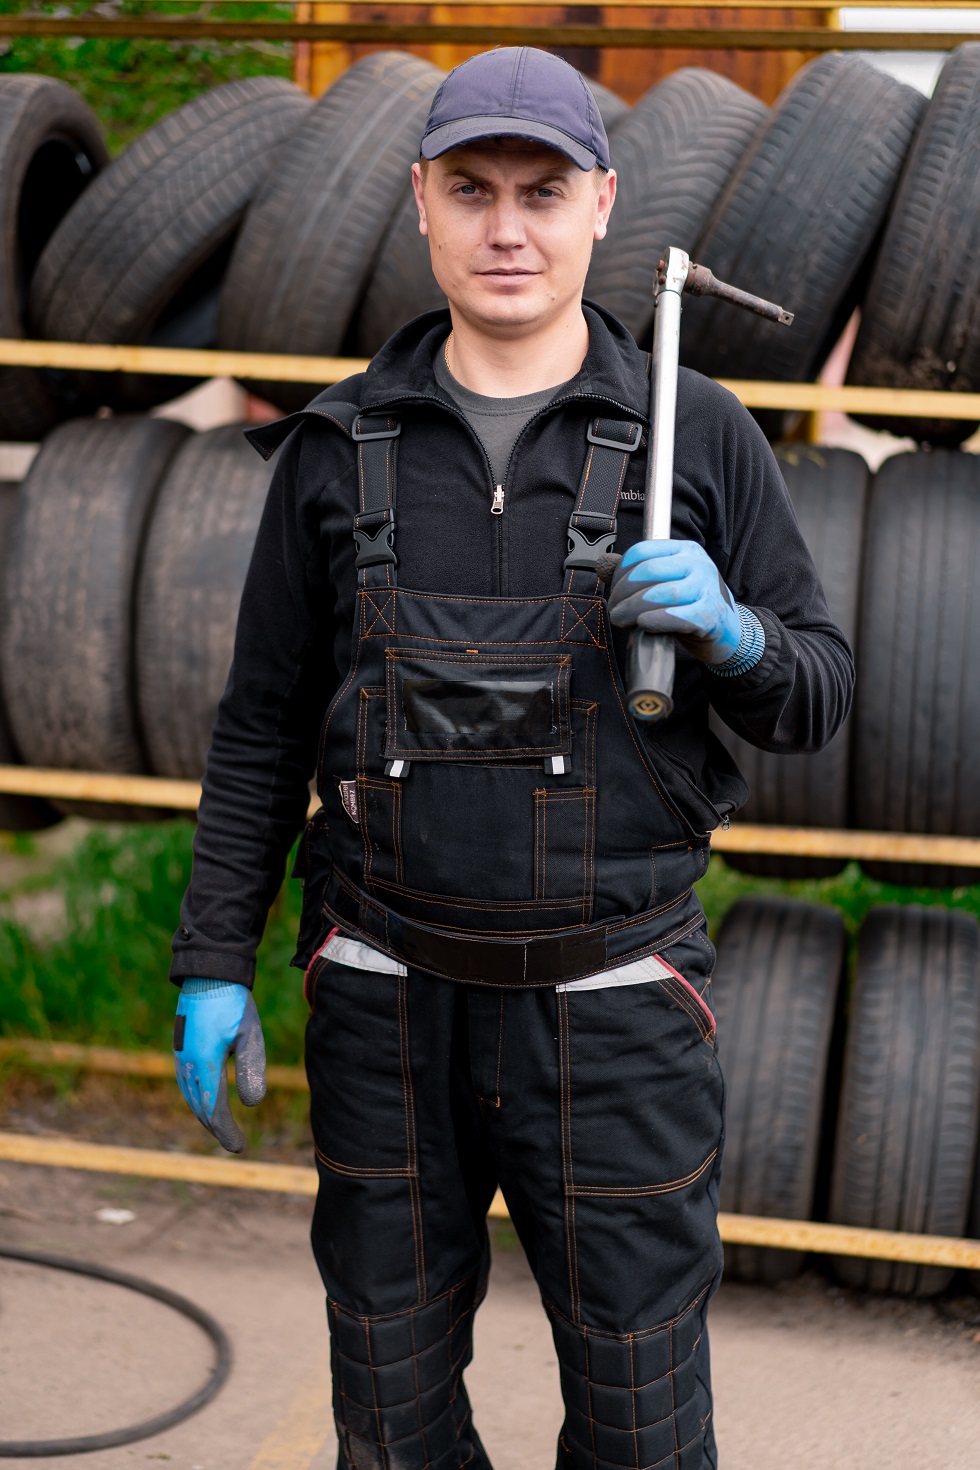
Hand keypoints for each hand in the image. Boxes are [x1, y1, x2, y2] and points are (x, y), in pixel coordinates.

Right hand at [173, 978, 266, 1152]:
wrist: (209, 975)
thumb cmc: (233, 1003)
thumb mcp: (250, 1034)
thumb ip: (251, 1068)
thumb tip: (252, 1104)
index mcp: (205, 1063)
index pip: (214, 1109)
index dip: (226, 1132)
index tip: (239, 1147)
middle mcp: (188, 1064)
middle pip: (201, 1107)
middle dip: (217, 1128)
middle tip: (234, 1143)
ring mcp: (181, 1057)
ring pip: (191, 1097)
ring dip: (205, 1115)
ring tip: (221, 1127)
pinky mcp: (181, 1049)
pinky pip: (186, 1083)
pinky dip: (197, 1099)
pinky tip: (206, 1101)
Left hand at [607, 539, 740, 665]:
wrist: (726, 629)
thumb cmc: (690, 605)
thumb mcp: (665, 583)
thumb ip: (635, 575)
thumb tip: (603, 565)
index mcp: (684, 550)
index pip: (643, 551)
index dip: (620, 572)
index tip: (614, 590)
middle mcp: (698, 564)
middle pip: (649, 571)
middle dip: (624, 593)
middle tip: (616, 610)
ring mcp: (707, 588)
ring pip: (662, 593)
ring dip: (634, 608)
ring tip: (623, 620)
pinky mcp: (711, 614)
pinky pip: (678, 615)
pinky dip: (656, 620)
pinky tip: (644, 624)